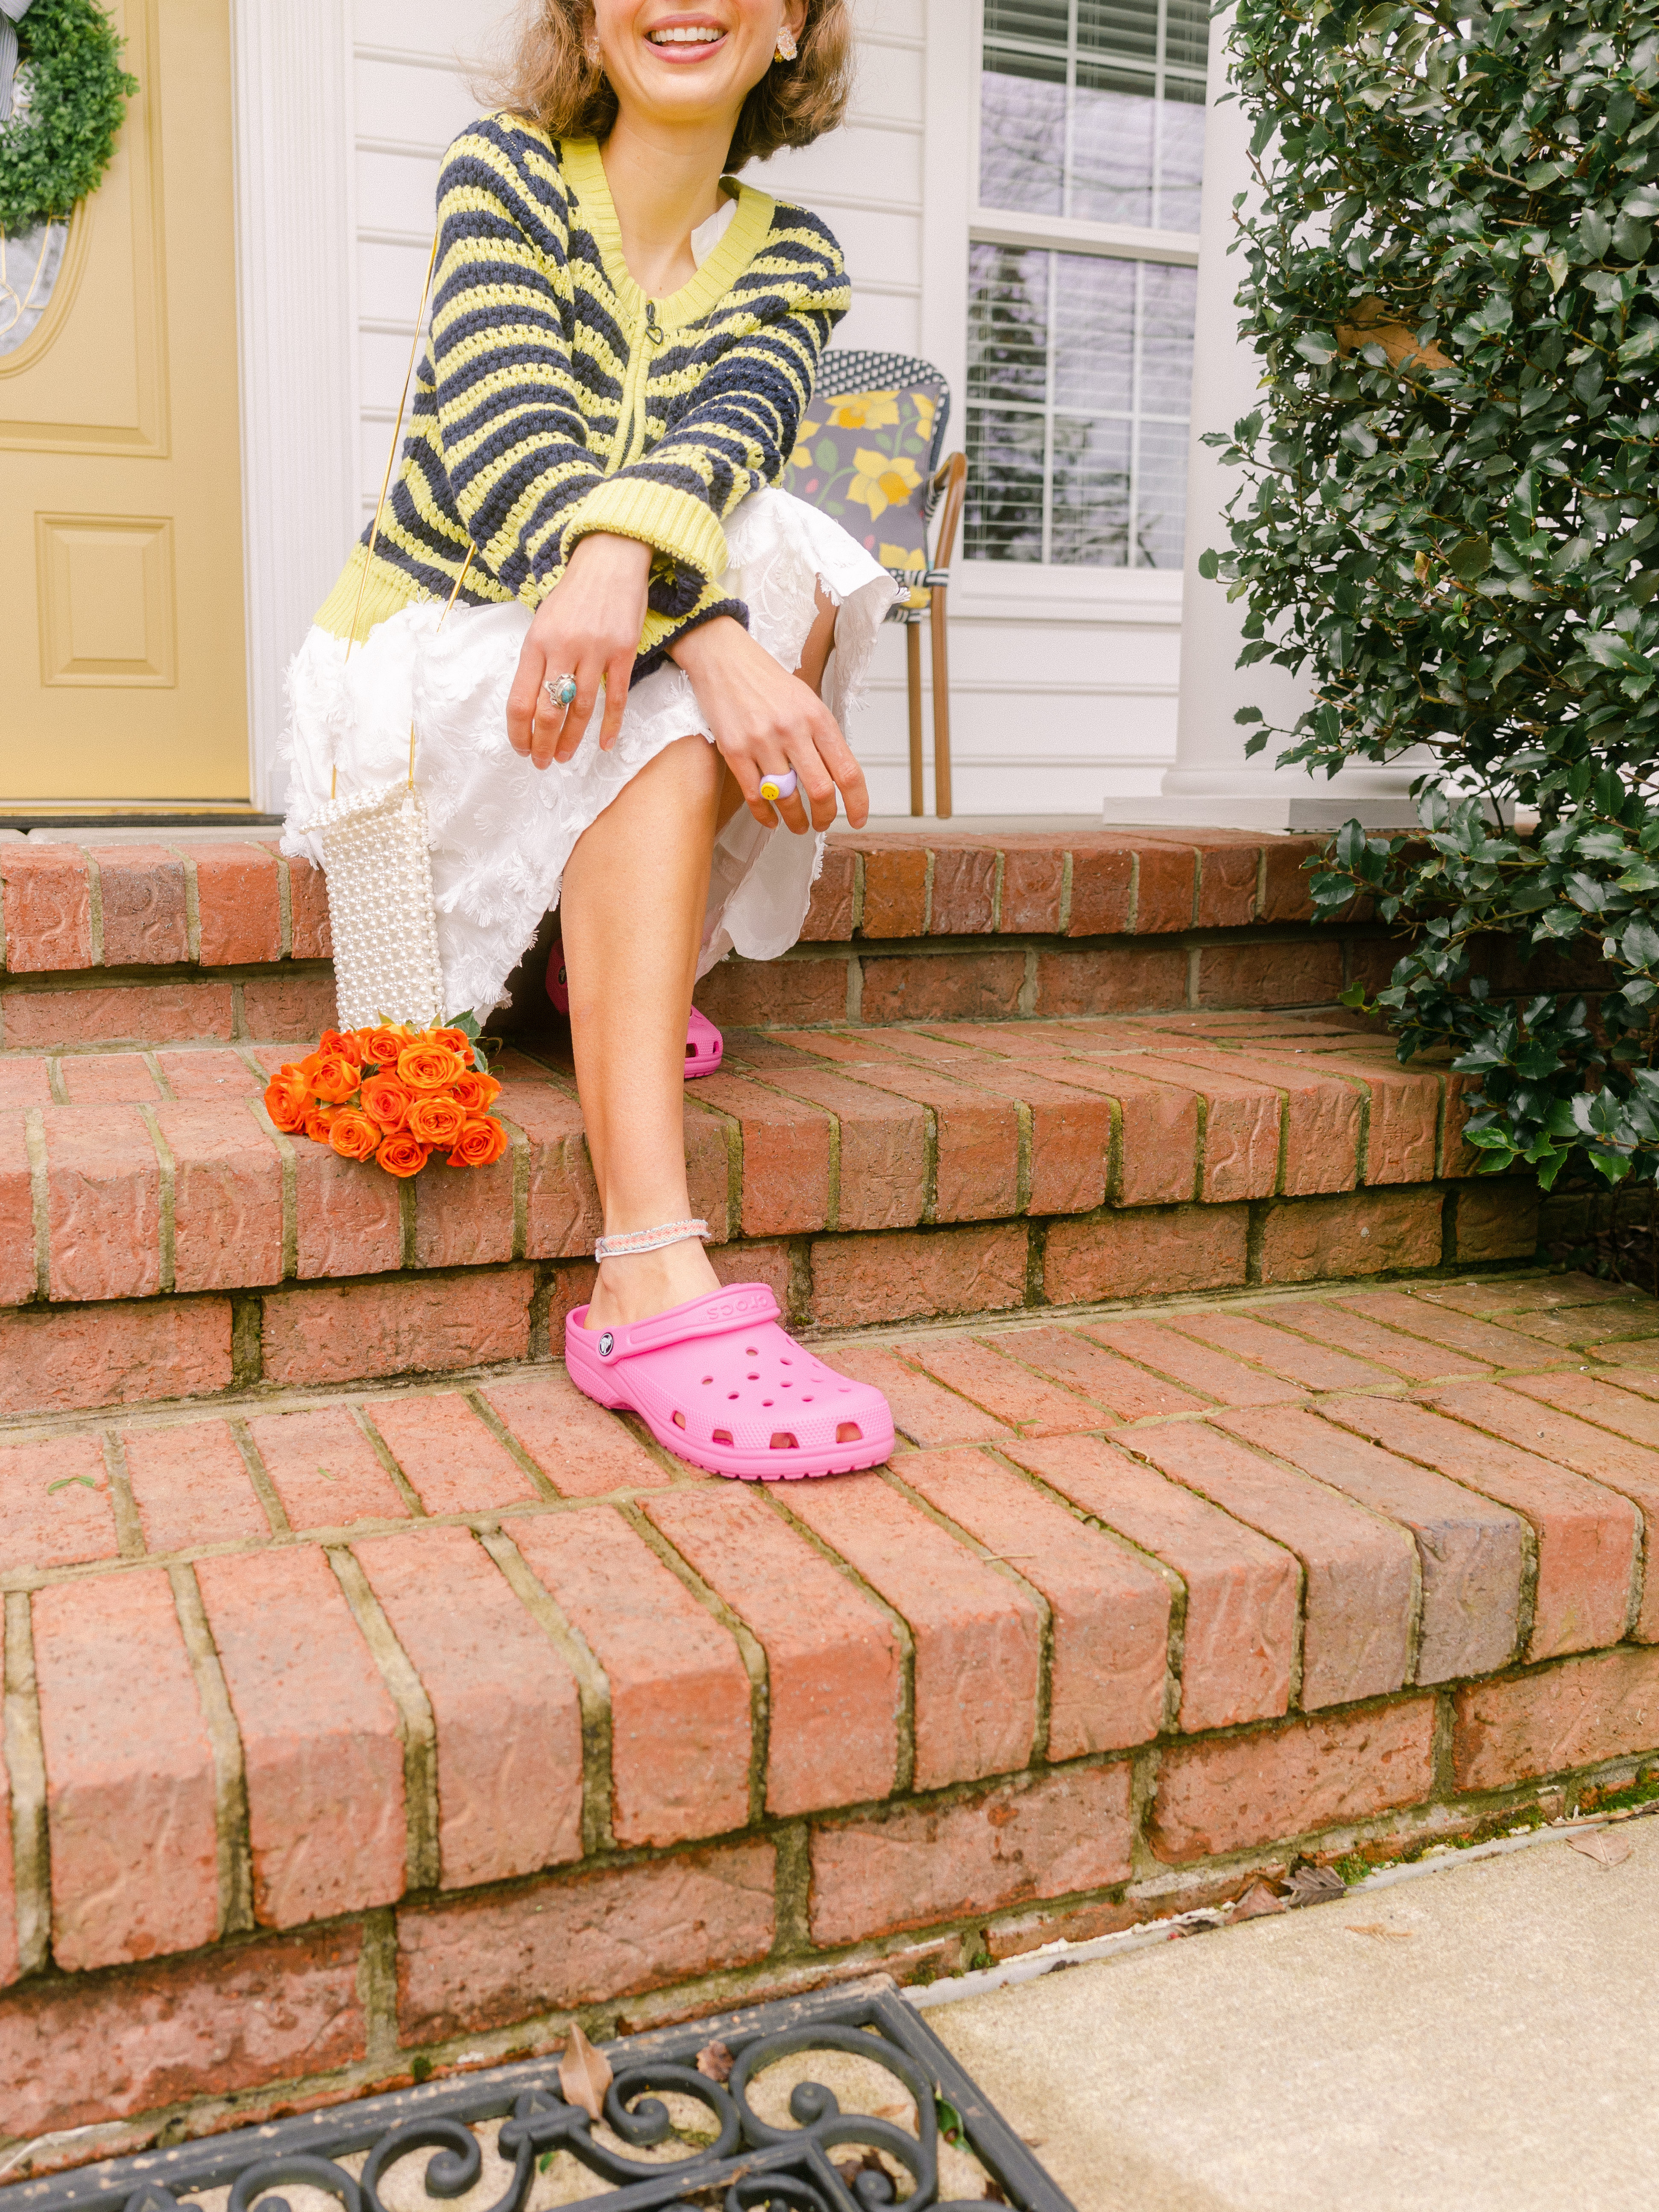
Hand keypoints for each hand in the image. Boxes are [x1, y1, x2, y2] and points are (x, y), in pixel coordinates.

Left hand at [507, 533, 651, 767]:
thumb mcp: (543, 621)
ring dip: (571, 739)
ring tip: (563, 756)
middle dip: (541, 743)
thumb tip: (533, 702)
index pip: (521, 699)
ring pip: (580, 709)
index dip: (518, 731)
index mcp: (536, 642)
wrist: (610, 561)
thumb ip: (537, 659)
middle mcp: (563, 648)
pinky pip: (615, 698)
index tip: (520, 748)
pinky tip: (603, 744)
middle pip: (548, 710)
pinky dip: (610, 725)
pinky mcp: (623, 652)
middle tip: (541, 762)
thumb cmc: (574, 594)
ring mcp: (595, 651)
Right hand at [669, 616, 869, 833]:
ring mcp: (762, 741)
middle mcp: (792, 730)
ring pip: (786, 798)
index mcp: (817, 717)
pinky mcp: (734, 750)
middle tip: (823, 823)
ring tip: (799, 825)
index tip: (858, 818)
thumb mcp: (807, 701)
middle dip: (826, 816)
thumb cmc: (768, 682)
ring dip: (796, 821)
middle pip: (820, 791)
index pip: (847, 770)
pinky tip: (772, 820)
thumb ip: (823, 737)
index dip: (857, 802)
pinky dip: (765, 815)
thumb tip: (837, 778)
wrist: (725, 660)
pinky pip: (754, 796)